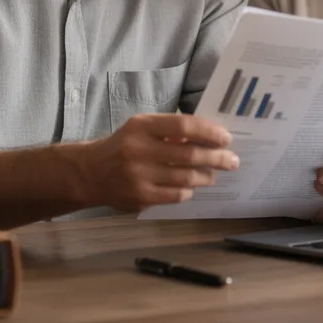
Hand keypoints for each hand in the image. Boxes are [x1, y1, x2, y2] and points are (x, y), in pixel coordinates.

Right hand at [69, 114, 238, 212]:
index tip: (226, 138)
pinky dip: (188, 191)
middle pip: (190, 154)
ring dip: (206, 176)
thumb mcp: (141, 128)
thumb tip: (208, 136)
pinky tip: (192, 187)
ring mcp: (139, 176)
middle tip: (232, 160)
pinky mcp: (140, 197)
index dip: (209, 132)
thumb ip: (170, 129)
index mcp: (141, 126)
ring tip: (215, 174)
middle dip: (217, 158)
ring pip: (186, 178)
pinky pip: (176, 195)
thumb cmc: (123, 146)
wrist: (90, 173)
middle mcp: (139, 150)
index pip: (184, 126)